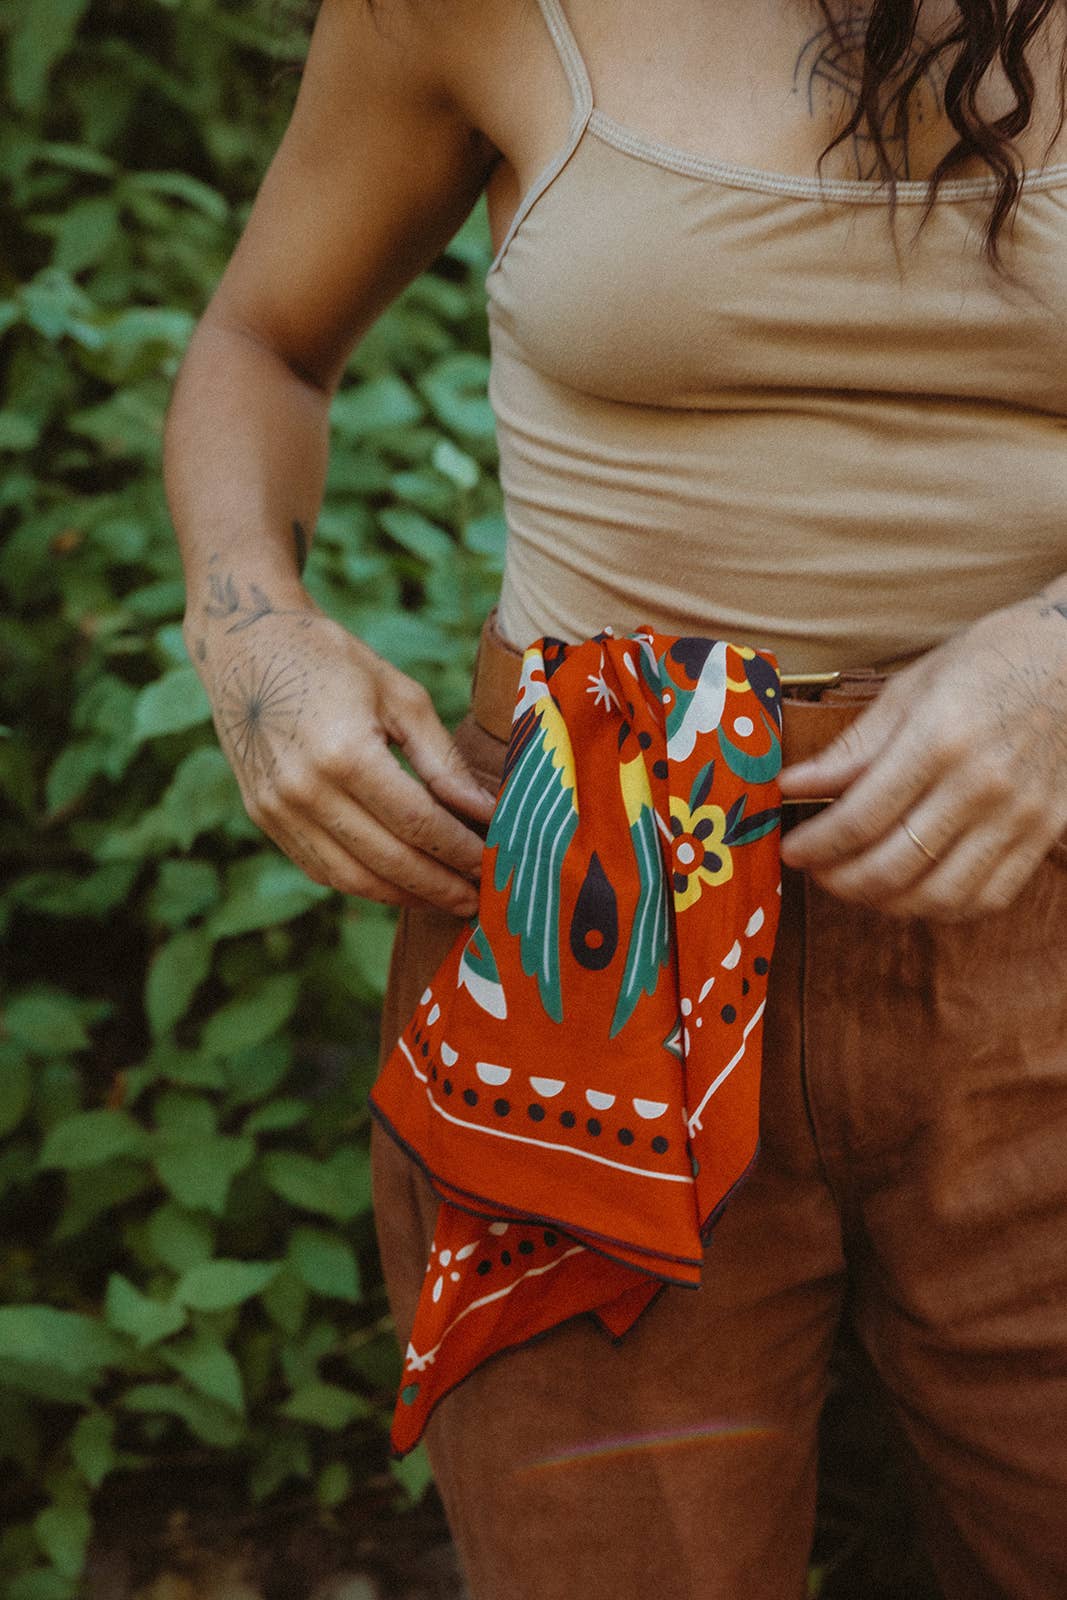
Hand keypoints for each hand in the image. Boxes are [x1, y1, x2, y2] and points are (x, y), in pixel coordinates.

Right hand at [189, 592, 496, 916]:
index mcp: (345, 753)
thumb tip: (486, 811)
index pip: (417, 823)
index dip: (459, 851)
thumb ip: (443, 760)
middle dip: (439, 885)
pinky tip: (398, 883)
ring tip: (444, 898)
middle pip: (388, 861)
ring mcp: (278, 809)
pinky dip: (363, 884)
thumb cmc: (333, 660)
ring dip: (404, 895)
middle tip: (478, 899)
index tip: (492, 865)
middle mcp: (305, 789)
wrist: (247, 645)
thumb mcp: (400, 696)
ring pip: (352, 878)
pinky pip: (320, 868)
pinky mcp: (263, 816)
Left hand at [778, 595, 1066, 920]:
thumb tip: (793, 785)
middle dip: (842, 881)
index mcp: (939, 740)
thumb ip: (853, 746)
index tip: (791, 850)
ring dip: (887, 903)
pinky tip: (916, 889)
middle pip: (895, 866)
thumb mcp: (911, 687)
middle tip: (818, 872)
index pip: (861, 817)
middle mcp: (981, 785)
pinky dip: (944, 907)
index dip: (817, 845)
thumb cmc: (989, 660)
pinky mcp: (1045, 832)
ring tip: (860, 884)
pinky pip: (989, 897)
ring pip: (940, 896)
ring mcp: (1019, 815)